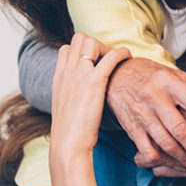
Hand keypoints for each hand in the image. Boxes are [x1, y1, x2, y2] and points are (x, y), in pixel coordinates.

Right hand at [50, 33, 130, 159]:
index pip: (66, 50)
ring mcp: (79, 75)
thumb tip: (81, 98)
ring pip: (90, 41)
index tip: (93, 62)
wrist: (67, 145)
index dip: (81, 52)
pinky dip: (121, 53)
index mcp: (58, 78)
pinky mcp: (94, 82)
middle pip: (78, 39)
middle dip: (93, 44)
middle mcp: (66, 72)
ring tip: (116, 59)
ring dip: (105, 46)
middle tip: (106, 59)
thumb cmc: (70, 134)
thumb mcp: (64, 109)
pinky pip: (110, 56)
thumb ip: (71, 97)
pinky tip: (128, 58)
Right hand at [105, 58, 185, 174]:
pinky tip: (174, 165)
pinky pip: (148, 150)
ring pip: (165, 143)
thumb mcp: (174, 75)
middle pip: (180, 128)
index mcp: (169, 81)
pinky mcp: (131, 127)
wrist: (116, 76)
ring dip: (183, 160)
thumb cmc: (152, 76)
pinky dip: (162, 161)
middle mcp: (154, 96)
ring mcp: (142, 113)